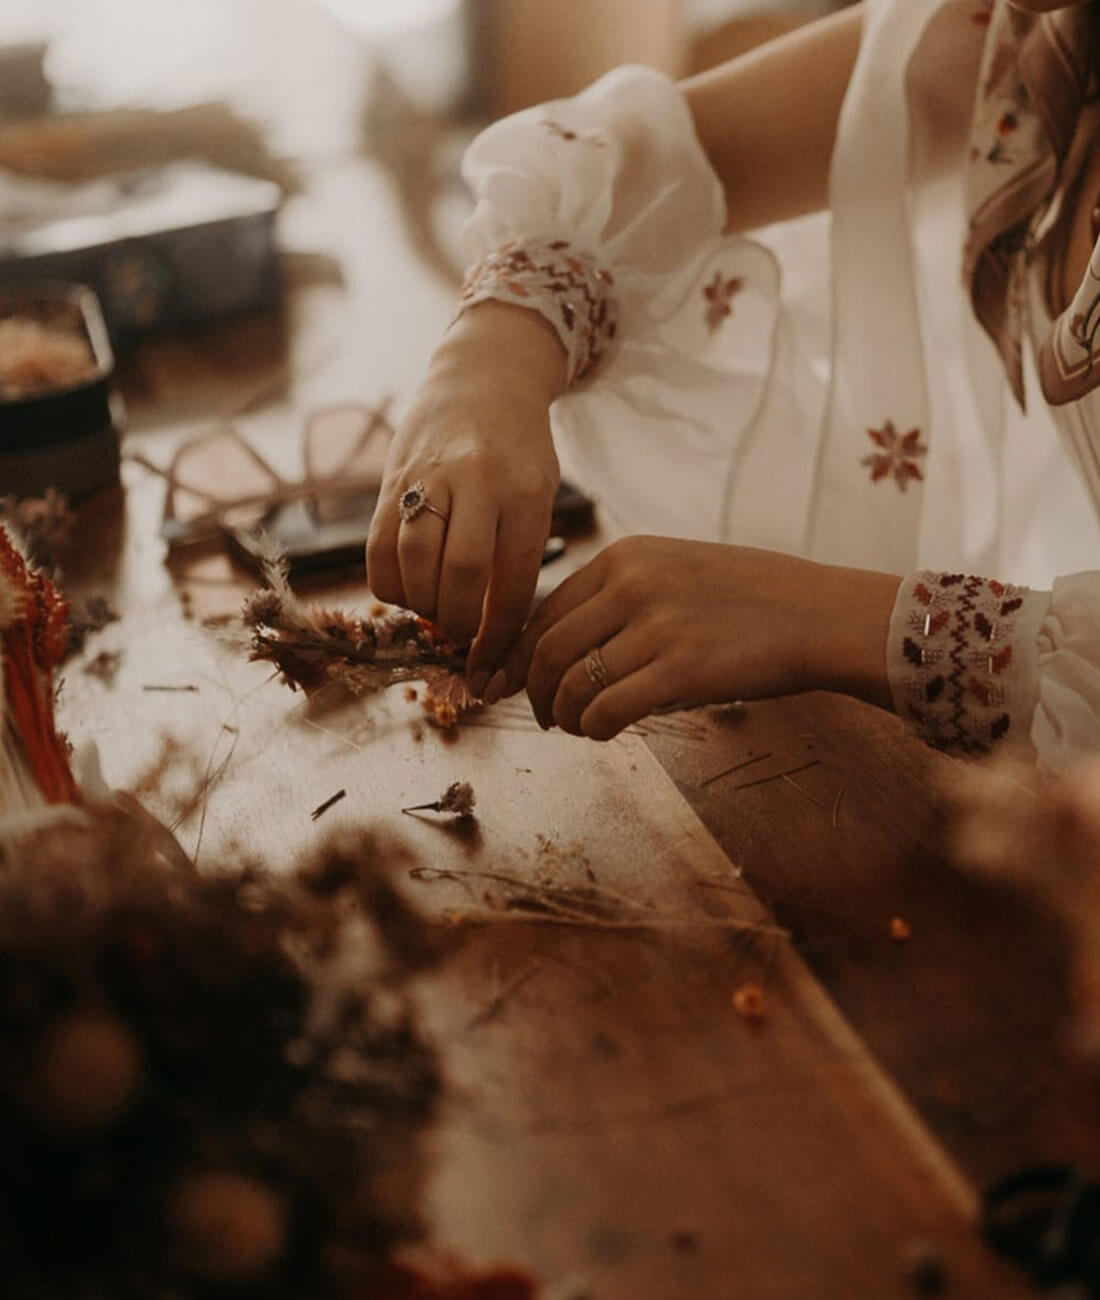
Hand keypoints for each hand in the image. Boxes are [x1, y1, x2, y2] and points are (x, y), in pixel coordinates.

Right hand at [366, 302, 566, 694]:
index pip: (512, 582)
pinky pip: (377, 548)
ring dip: (422, 604)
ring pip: (412, 562)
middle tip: (461, 631)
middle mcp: (475, 483)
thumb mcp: (538, 496)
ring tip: (436, 607)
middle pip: (459, 574)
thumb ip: (516, 558)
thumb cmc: (519, 450)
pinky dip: (389, 585)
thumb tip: (491, 636)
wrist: (483, 377)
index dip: (499, 636)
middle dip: (458, 621)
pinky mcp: (389, 479)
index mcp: (525, 493)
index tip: (491, 666)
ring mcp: (427, 478)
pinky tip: (407, 587)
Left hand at [493, 536, 899, 738]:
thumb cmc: (749, 600)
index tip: (505, 681)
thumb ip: (618, 597)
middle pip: (547, 649)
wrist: (820, 614)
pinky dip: (593, 728)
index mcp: (625, 556)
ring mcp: (657, 625)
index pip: (544, 610)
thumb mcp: (674, 571)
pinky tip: (603, 731)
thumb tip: (557, 647)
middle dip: (532, 691)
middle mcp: (633, 583)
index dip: (517, 655)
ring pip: (571, 683)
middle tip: (541, 716)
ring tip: (577, 726)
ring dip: (564, 715)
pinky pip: (607, 709)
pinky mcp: (681, 668)